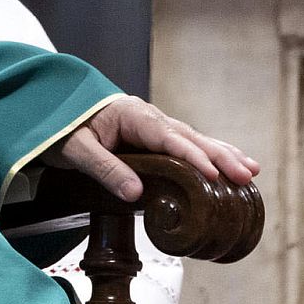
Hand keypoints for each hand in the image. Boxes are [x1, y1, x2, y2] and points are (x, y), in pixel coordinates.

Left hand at [55, 96, 257, 201]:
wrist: (53, 110)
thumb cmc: (62, 128)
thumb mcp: (75, 149)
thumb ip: (104, 168)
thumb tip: (135, 193)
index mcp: (131, 115)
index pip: (167, 137)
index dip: (191, 156)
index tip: (213, 174)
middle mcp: (148, 117)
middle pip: (189, 137)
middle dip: (219, 156)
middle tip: (245, 175)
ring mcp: (154, 125)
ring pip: (194, 139)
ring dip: (222, 154)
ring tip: (251, 171)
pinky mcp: (155, 137)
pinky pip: (187, 145)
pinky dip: (210, 155)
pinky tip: (231, 165)